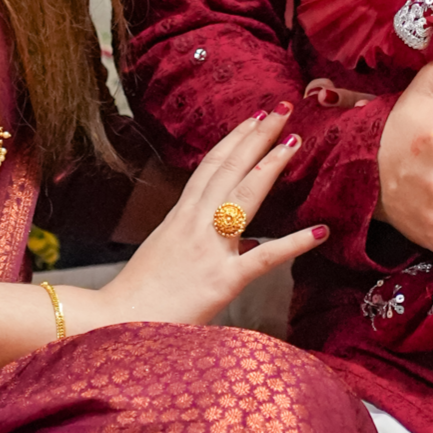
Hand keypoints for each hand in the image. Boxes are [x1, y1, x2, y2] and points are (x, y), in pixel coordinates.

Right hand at [78, 112, 327, 330]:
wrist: (113, 321)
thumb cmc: (136, 296)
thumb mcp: (161, 255)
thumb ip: (190, 241)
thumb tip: (229, 242)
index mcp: (179, 217)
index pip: (210, 167)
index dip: (234, 140)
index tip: (254, 118)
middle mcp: (195, 224)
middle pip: (230, 169)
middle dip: (257, 137)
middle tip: (283, 111)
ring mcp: (209, 249)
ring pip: (244, 197)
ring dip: (271, 166)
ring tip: (295, 142)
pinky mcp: (222, 281)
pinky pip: (265, 258)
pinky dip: (294, 244)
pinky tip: (320, 232)